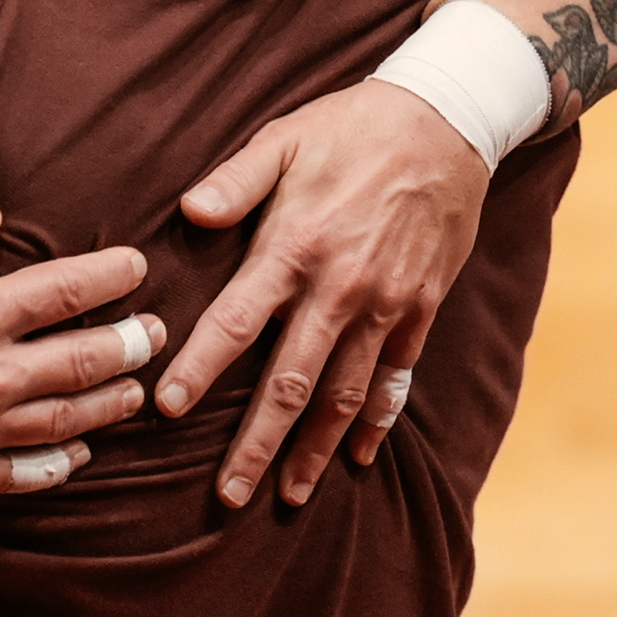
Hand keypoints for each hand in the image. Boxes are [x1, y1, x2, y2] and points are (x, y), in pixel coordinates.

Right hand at [0, 192, 155, 502]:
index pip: (66, 290)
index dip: (112, 277)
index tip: (137, 269)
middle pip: (85, 359)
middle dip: (132, 343)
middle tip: (155, 333)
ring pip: (68, 420)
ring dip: (111, 403)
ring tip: (135, 391)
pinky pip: (27, 474)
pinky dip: (62, 462)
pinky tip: (78, 452)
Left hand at [170, 80, 487, 509]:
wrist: (450, 120)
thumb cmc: (351, 128)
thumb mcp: (284, 137)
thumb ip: (233, 181)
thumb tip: (188, 213)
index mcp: (292, 249)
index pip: (234, 324)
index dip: (199, 370)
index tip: (166, 411)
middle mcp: (339, 289)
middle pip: (289, 384)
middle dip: (256, 445)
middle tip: (228, 496)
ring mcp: (386, 306)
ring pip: (344, 395)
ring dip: (315, 450)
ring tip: (290, 494)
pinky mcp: (421, 308)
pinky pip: (396, 378)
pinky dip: (376, 420)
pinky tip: (358, 455)